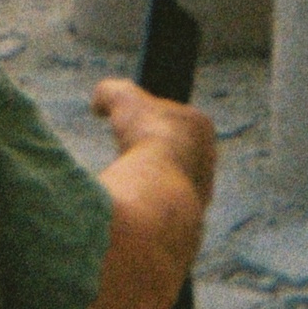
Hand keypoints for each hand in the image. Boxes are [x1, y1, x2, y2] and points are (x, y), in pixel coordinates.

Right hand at [91, 79, 218, 199]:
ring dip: (151, 181)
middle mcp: (208, 158)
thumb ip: (111, 91)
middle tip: (130, 153)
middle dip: (153, 152)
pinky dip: (149, 205)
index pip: (176, 119)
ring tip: (129, 180)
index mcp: (201, 125)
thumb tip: (99, 102)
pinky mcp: (191, 217)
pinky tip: (133, 202)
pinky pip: (166, 207)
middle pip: (176, 151)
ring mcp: (202, 189)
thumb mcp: (121, 99)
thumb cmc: (144, 138)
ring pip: (172, 181)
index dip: (152, 120)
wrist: (156, 190)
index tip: (132, 125)